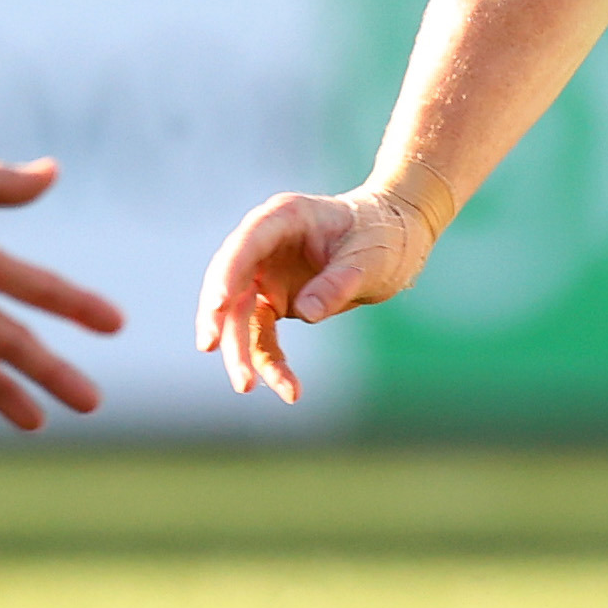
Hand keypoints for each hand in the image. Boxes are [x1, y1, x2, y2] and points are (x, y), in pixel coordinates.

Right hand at [194, 184, 440, 404]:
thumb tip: (306, 313)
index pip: (247, 243)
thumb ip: (338, 282)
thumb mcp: (371, 257)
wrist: (397, 240)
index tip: (219, 302)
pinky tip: (288, 390)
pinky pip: (263, 335)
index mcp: (285, 217)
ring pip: (239, 316)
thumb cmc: (383, 236)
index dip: (229, 271)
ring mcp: (266, 273)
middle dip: (219, 317)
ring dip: (239, 351)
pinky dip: (270, 362)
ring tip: (245, 386)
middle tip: (211, 346)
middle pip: (231, 281)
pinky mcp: (275, 300)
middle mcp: (266, 244)